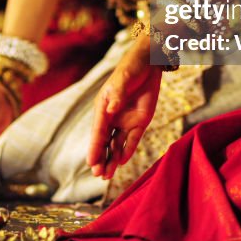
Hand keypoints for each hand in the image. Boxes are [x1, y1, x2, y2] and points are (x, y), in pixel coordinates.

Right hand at [87, 38, 161, 179]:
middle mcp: (112, 117)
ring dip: (111, 160)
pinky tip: (121, 162)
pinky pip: (131, 141)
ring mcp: (125, 121)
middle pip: (104, 142)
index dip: (94, 147)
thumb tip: (110, 110)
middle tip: (98, 175)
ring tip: (107, 176)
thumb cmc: (132, 67)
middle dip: (100, 158)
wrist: (149, 64)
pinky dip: (127, 151)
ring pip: (115, 145)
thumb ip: (118, 94)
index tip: (90, 162)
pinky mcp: (139, 123)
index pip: (98, 131)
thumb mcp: (124, 78)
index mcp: (103, 107)